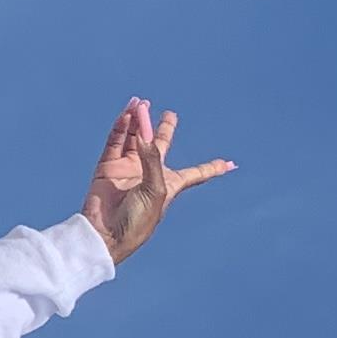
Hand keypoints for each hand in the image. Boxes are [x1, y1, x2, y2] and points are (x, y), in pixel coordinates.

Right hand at [79, 97, 234, 264]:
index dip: (212, 168)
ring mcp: (128, 169)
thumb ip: (152, 159)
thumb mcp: (157, 190)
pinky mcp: (108, 168)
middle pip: (160, 146)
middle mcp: (149, 173)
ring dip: (138, 121)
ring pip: (135, 139)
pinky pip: (116, 143)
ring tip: (140, 103)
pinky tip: (127, 115)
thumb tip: (142, 133)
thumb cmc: (138, 219)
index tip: (230, 164)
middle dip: (165, 130)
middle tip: (170, 113)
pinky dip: (121, 129)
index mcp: (170, 184)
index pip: (196, 173)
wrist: (106, 234)